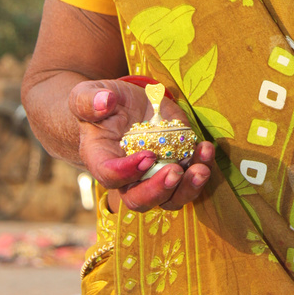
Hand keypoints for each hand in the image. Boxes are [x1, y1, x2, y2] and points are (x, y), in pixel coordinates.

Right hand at [68, 79, 214, 213]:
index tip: (147, 155)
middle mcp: (126, 177)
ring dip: (188, 188)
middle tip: (175, 171)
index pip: (110, 176)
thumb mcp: (87, 95)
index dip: (128, 172)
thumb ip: (89, 100)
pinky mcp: (174, 165)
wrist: (122, 106)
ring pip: (169, 198)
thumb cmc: (103, 102)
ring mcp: (152, 175)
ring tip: (202, 168)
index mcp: (100, 160)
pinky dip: (201, 167)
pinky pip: (188, 179)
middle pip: (139, 200)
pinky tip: (206, 149)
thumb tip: (105, 102)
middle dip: (159, 190)